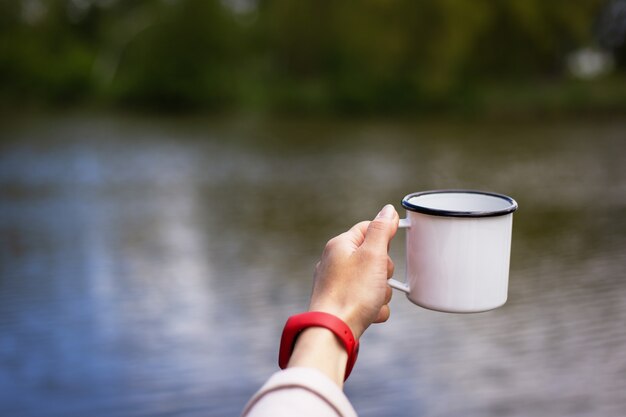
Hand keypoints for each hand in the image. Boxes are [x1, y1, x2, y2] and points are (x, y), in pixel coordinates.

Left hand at [308, 204, 399, 338]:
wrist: (333, 331)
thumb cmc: (352, 293)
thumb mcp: (372, 255)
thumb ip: (382, 230)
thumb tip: (388, 210)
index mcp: (340, 245)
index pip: (368, 228)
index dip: (384, 238)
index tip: (388, 250)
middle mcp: (335, 262)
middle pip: (374, 258)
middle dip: (383, 272)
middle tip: (377, 279)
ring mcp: (338, 284)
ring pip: (373, 282)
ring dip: (380, 293)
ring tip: (370, 300)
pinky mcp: (342, 303)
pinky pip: (367, 301)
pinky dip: (373, 308)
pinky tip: (368, 314)